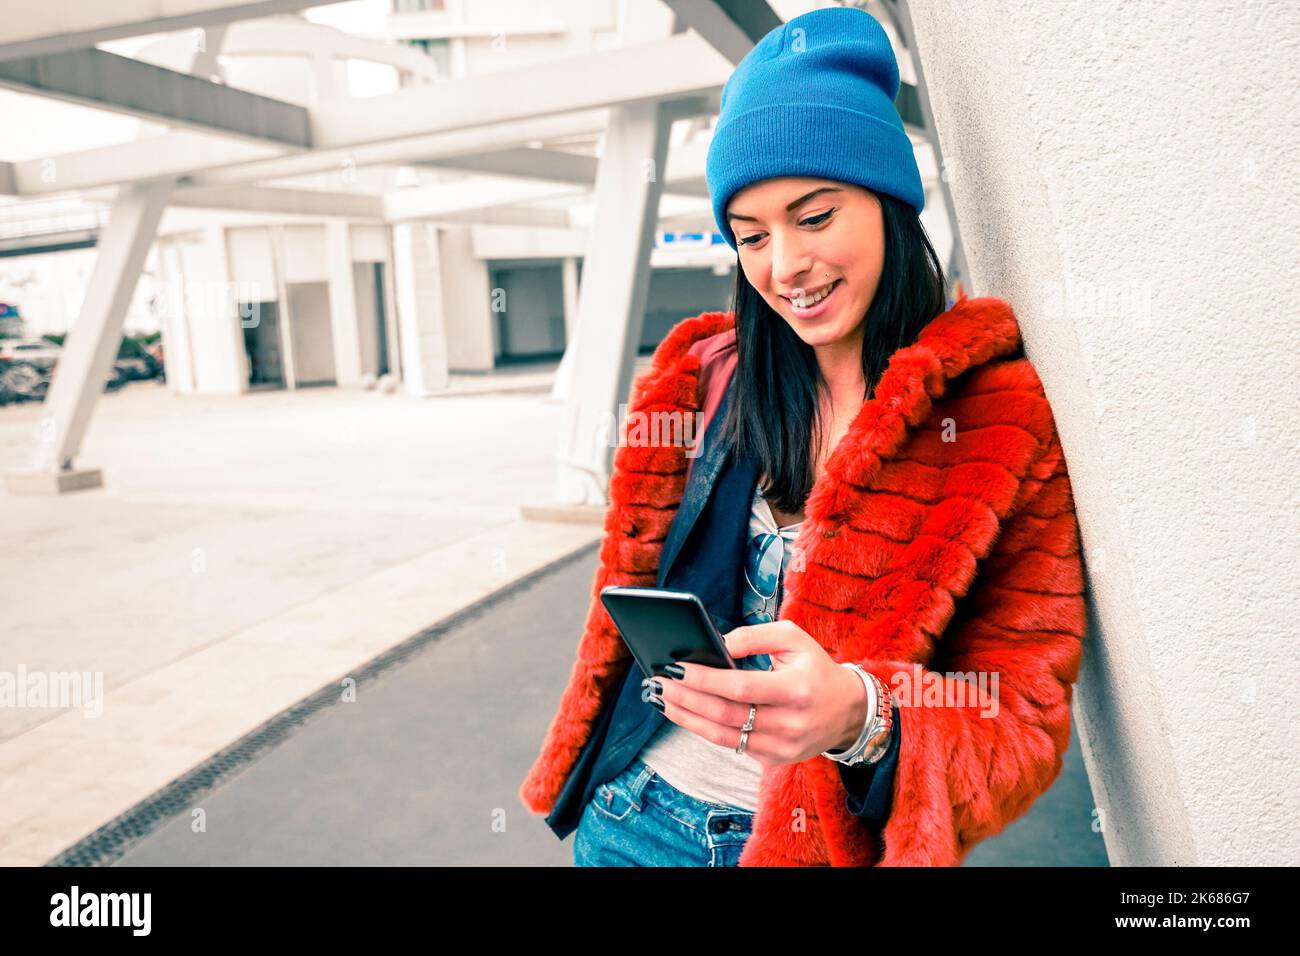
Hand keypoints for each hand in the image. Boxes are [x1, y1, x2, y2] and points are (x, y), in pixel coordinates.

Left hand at [644, 620, 868, 765]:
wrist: (847, 710)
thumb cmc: (814, 667)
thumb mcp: (793, 638)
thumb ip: (754, 636)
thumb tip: (717, 644)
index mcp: (796, 689)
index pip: (739, 687)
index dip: (704, 678)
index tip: (676, 666)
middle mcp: (790, 723)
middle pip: (726, 714)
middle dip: (687, 698)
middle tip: (659, 682)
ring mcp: (782, 746)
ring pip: (724, 736)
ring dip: (688, 718)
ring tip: (663, 699)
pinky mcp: (774, 759)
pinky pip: (733, 745)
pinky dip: (705, 730)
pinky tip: (687, 714)